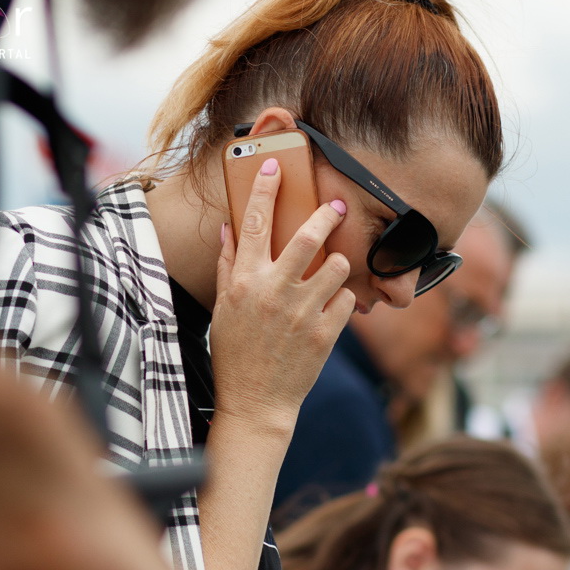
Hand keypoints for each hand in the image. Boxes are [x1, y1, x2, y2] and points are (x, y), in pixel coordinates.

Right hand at [210, 156, 356, 431]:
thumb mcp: (223, 307)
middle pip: (307, 237)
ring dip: (339, 264)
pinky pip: (347, 300)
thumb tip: (230, 227)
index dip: (264, 189)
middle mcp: (272, 293)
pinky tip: (331, 308)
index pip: (253, 223)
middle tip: (338, 207)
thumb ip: (228, 265)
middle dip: (326, 216)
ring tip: (333, 272)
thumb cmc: (235, 353)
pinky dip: (342, 299)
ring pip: (337, 267)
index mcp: (243, 282)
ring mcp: (301, 314)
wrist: (255, 402)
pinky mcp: (325, 334)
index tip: (275, 166)